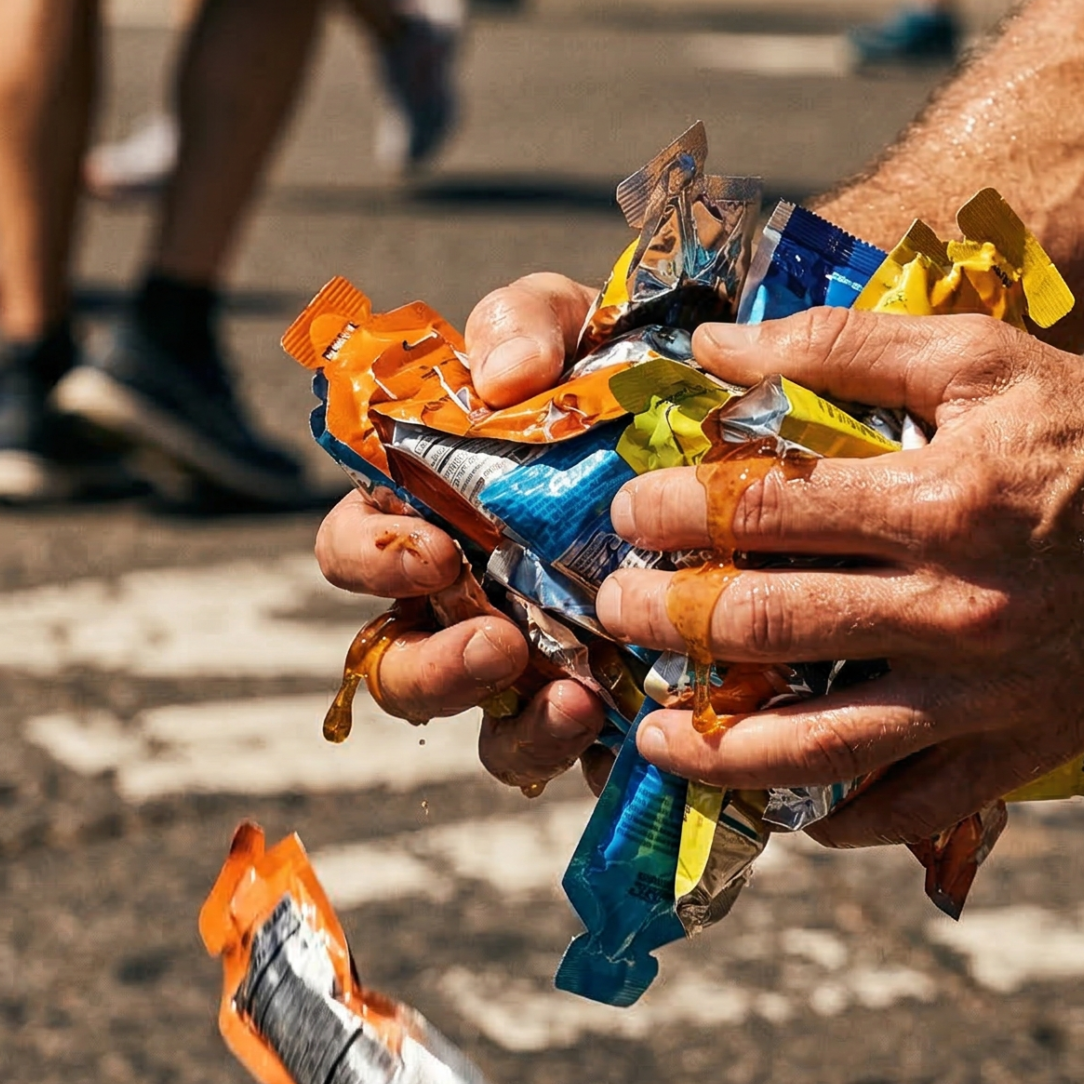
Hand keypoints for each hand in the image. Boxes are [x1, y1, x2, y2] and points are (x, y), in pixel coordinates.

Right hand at [310, 272, 603, 786]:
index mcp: (426, 516)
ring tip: (577, 703)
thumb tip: (504, 375)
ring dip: (522, 731)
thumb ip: (523, 323)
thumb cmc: (617, 369)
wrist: (732, 421)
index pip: (352, 554)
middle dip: (436, 673)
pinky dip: (604, 756)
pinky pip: (590, 761)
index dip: (369, 565)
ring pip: (494, 737)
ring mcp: (541, 666)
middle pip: (402, 671)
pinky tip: (634, 727)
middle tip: (498, 645)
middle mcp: (468, 605)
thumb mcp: (570, 321)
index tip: (430, 554)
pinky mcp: (617, 708)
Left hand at [590, 307, 1083, 845]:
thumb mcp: (979, 356)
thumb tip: (712, 348)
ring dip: (718, 746)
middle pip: (772, 627)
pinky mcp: (1020, 753)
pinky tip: (778, 807)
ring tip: (651, 738)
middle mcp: (957, 606)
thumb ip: (840, 346)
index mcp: (940, 499)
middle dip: (669, 623)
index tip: (626, 511)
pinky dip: (835, 818)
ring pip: (821, 743)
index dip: (676, 512)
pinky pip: (907, 807)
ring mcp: (987, 693)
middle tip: (614, 613)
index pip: (767, 511)